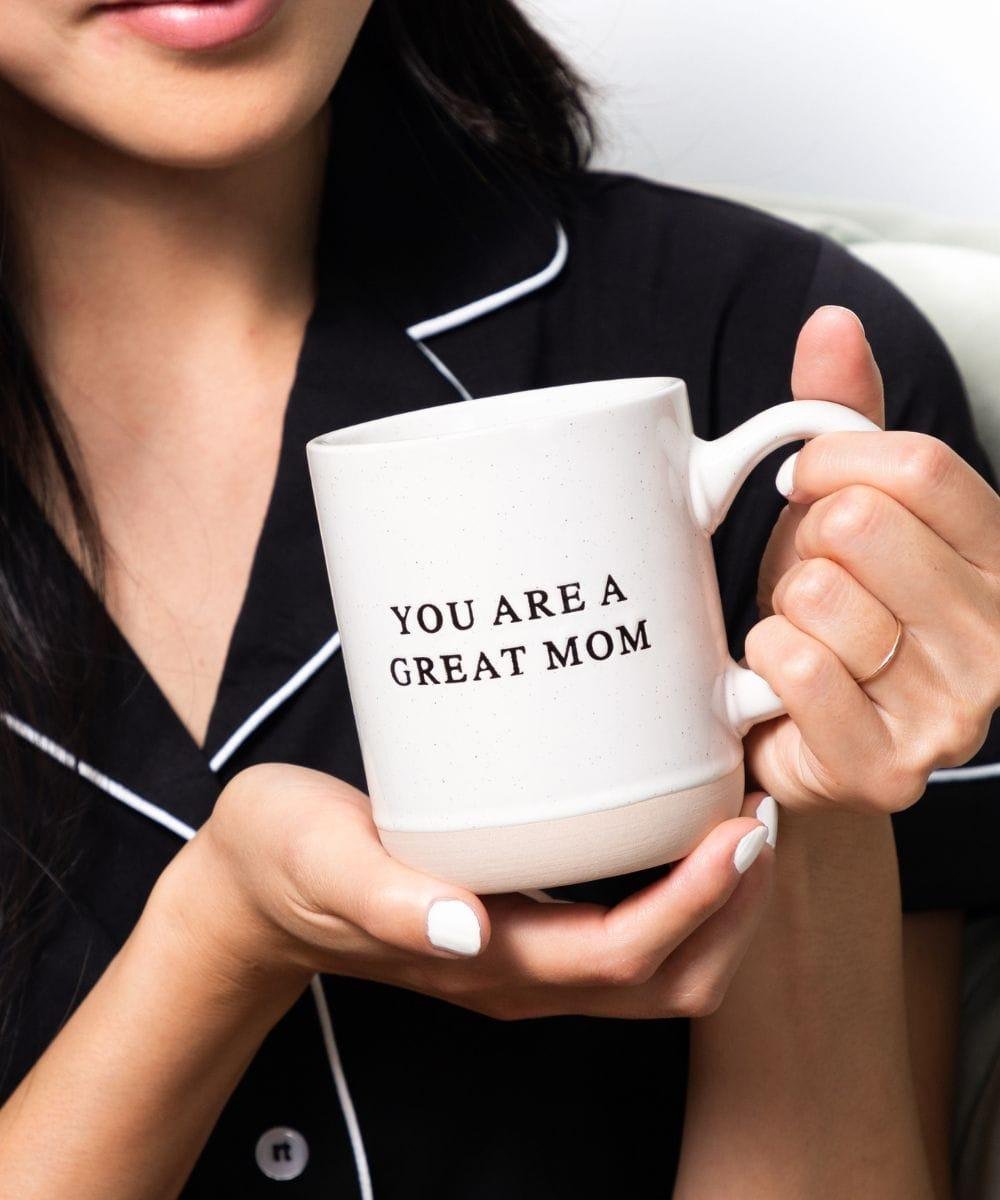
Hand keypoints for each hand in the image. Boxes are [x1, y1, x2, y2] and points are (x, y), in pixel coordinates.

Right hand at [164, 763, 775, 1019]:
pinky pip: (626, 934)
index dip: (694, 903)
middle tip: (759, 820)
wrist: (252, 893)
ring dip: (717, 907)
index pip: (623, 957)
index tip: (738, 830)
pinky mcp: (520, 930)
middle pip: (667, 981)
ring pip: (658, 968)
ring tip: (741, 822)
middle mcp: (518, 977)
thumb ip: (388, 899)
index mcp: (485, 966)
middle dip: (732, 913)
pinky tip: (677, 825)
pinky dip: (678, 893)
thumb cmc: (285, 863)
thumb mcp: (324, 863)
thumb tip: (464, 929)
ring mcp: (523, 962)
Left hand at [745, 305, 999, 810]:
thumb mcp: (845, 504)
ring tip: (804, 634)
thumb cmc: (832, 610)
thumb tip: (831, 321)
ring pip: (821, 596)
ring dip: (784, 609)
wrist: (807, 734)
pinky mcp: (889, 768)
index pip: (916, 464)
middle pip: (859, 525)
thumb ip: (844, 416)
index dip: (833, 461)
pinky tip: (778, 678)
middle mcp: (998, 637)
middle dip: (804, 544)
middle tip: (810, 580)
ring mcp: (953, 712)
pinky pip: (795, 667)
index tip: (807, 483)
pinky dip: (763, 659)